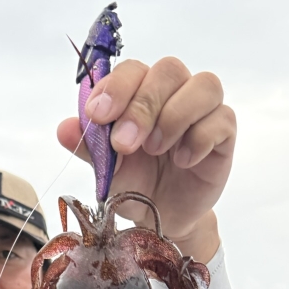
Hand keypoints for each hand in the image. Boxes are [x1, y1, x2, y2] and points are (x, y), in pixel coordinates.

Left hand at [57, 57, 235, 261]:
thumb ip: (89, 147)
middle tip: (124, 144)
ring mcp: (202, 111)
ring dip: (174, 116)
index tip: (97, 116)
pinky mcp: (224, 135)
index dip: (116, 87)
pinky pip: (222, 119)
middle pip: (168, 71)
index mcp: (141, 92)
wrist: (161, 217)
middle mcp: (174, 92)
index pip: (133, 70)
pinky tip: (183, 161)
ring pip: (203, 86)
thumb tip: (65, 128)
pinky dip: (199, 138)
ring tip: (156, 150)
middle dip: (142, 106)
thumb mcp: (106, 170)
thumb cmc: (134, 184)